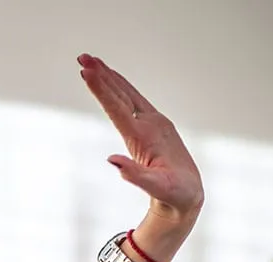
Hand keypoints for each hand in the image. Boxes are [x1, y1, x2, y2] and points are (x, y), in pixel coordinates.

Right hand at [80, 54, 203, 231]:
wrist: (190, 193)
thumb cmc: (174, 193)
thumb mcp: (157, 188)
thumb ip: (136, 175)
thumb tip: (112, 161)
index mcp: (145, 136)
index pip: (118, 108)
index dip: (101, 90)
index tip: (86, 72)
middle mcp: (151, 123)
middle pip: (122, 93)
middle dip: (102, 74)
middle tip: (82, 57)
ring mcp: (154, 121)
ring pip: (128, 93)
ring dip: (109, 76)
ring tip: (91, 61)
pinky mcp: (154, 124)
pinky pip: (133, 100)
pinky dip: (119, 87)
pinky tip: (111, 80)